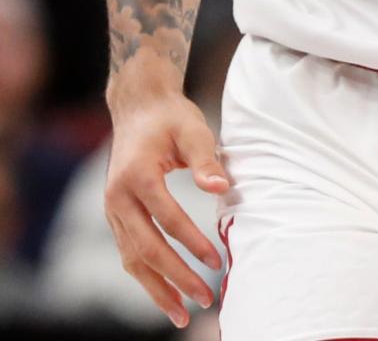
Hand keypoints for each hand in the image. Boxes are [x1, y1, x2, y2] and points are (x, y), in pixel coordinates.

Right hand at [105, 87, 228, 328]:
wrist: (138, 106)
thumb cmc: (170, 117)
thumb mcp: (192, 129)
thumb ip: (205, 159)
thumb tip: (220, 187)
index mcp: (137, 174)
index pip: (167, 218)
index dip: (192, 242)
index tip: (216, 260)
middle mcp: (118, 196)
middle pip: (146, 248)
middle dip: (175, 278)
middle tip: (204, 298)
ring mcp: (113, 209)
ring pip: (132, 259)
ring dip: (157, 289)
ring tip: (181, 314)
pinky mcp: (116, 216)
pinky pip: (129, 253)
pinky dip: (146, 276)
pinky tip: (165, 294)